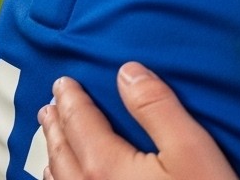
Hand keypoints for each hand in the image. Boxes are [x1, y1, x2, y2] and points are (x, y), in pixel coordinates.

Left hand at [40, 62, 237, 179]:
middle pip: (64, 152)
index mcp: (107, 166)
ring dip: (53, 154)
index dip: (73, 101)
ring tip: (51, 139)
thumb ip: (157, 108)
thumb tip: (127, 71)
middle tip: (49, 106)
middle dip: (57, 125)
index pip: (82, 124)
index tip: (63, 83)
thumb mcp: (190, 149)